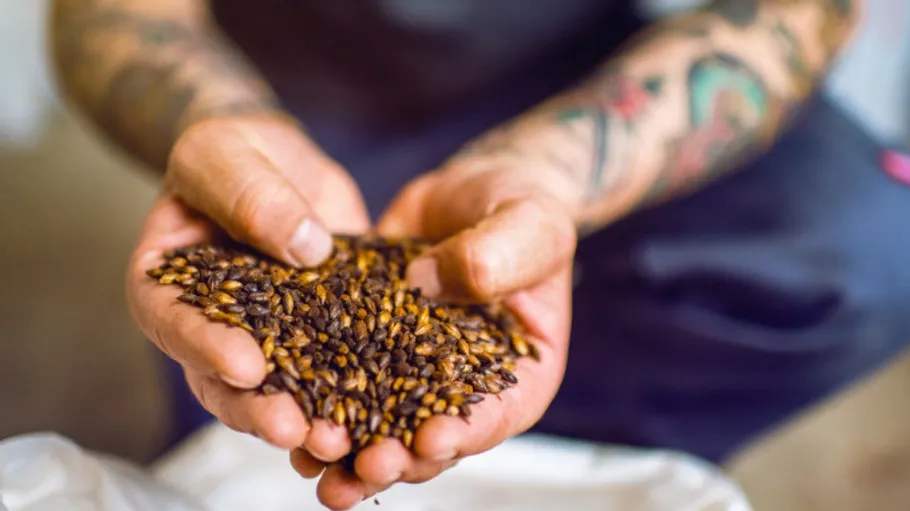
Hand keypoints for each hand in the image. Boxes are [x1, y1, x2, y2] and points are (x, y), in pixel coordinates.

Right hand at [126, 114, 369, 456]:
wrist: (279, 160)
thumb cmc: (234, 151)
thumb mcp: (226, 154)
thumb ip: (249, 193)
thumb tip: (303, 246)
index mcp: (167, 284)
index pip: (175, 323)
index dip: (206, 349)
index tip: (247, 366)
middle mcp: (213, 324)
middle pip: (224, 380)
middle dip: (259, 408)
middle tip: (297, 428)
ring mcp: (267, 336)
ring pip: (280, 388)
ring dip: (309, 417)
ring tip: (342, 439)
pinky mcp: (319, 334)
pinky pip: (334, 367)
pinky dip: (355, 392)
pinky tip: (385, 411)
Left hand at [292, 161, 576, 509]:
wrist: (477, 189)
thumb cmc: (524, 205)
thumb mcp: (531, 224)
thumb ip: (497, 257)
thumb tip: (427, 284)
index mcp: (519, 370)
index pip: (496, 414)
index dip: (464, 433)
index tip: (428, 441)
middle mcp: (461, 381)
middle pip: (430, 435)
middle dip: (396, 456)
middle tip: (364, 466)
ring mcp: (412, 366)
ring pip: (379, 419)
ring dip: (348, 447)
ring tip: (316, 459)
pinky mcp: (369, 341)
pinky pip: (339, 373)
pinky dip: (314, 396)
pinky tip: (285, 415)